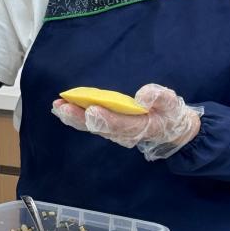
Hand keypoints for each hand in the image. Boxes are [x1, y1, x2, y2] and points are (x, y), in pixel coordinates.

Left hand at [52, 84, 202, 160]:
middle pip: (100, 128)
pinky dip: (76, 116)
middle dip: (80, 118)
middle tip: (63, 107)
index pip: (121, 125)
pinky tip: (63, 108)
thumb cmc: (169, 113)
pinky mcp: (109, 127)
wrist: (169, 128)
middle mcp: (124, 134)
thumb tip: (142, 96)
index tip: (91, 108)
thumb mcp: (171, 102)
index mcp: (141, 127)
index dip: (106, 118)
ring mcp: (115, 132)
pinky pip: (90, 124)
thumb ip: (159, 97)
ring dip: (74, 117)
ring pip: (92, 127)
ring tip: (58, 106)